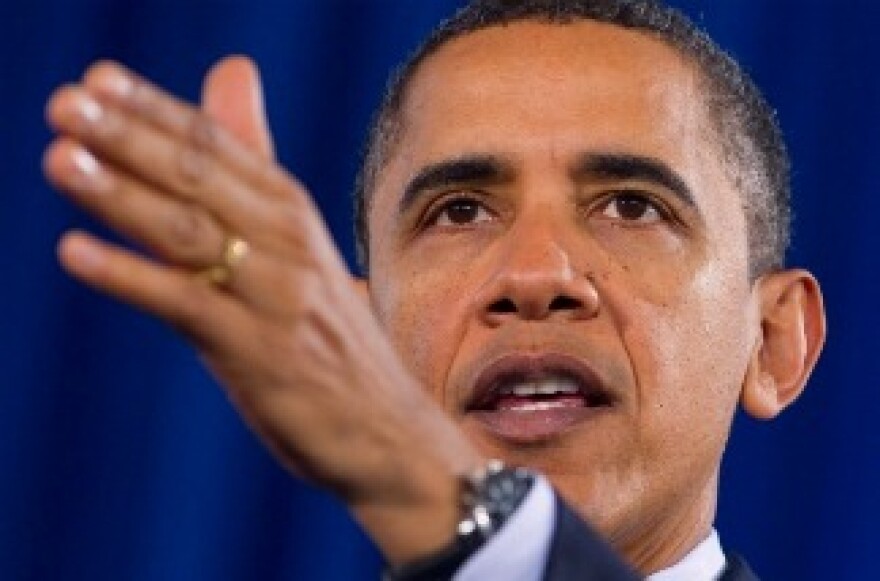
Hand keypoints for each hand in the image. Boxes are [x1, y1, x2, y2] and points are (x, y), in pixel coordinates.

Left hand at [43, 57, 482, 562]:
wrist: (384, 425)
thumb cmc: (325, 333)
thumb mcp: (293, 240)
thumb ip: (252, 159)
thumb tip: (231, 66)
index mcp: (292, 210)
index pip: (216, 145)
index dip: (154, 109)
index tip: (96, 80)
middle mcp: (288, 242)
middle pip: (199, 178)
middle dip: (131, 138)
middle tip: (66, 105)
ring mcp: (276, 297)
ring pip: (190, 232)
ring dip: (123, 195)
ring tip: (62, 161)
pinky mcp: (259, 352)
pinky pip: (188, 305)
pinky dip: (132, 278)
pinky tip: (75, 253)